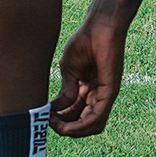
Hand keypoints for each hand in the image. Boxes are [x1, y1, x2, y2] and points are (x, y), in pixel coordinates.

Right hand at [50, 14, 125, 136]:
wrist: (99, 27)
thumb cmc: (85, 42)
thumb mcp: (69, 69)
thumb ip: (66, 89)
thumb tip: (56, 107)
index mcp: (87, 89)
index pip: (76, 113)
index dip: (61, 118)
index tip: (45, 115)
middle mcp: (97, 95)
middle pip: (85, 122)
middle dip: (66, 127)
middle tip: (49, 123)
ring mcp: (105, 94)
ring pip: (92, 124)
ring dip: (74, 130)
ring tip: (57, 126)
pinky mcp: (110, 91)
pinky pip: (98, 115)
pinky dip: (83, 123)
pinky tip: (68, 124)